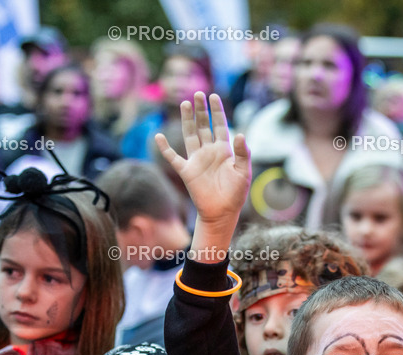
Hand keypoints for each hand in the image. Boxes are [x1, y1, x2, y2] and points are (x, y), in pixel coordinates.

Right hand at [155, 92, 250, 255]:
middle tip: (198, 94)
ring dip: (187, 120)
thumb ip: (243, 153)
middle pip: (203, 126)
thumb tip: (240, 134)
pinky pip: (173, 157)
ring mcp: (196, 160)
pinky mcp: (186, 171)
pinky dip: (165, 148)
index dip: (216, 111)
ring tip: (185, 104)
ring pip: (190, 135)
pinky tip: (159, 136)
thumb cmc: (236, 193)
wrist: (223, 212)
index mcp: (224, 150)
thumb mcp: (244, 172)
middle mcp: (209, 151)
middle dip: (201, 110)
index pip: (219, 125)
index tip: (214, 96)